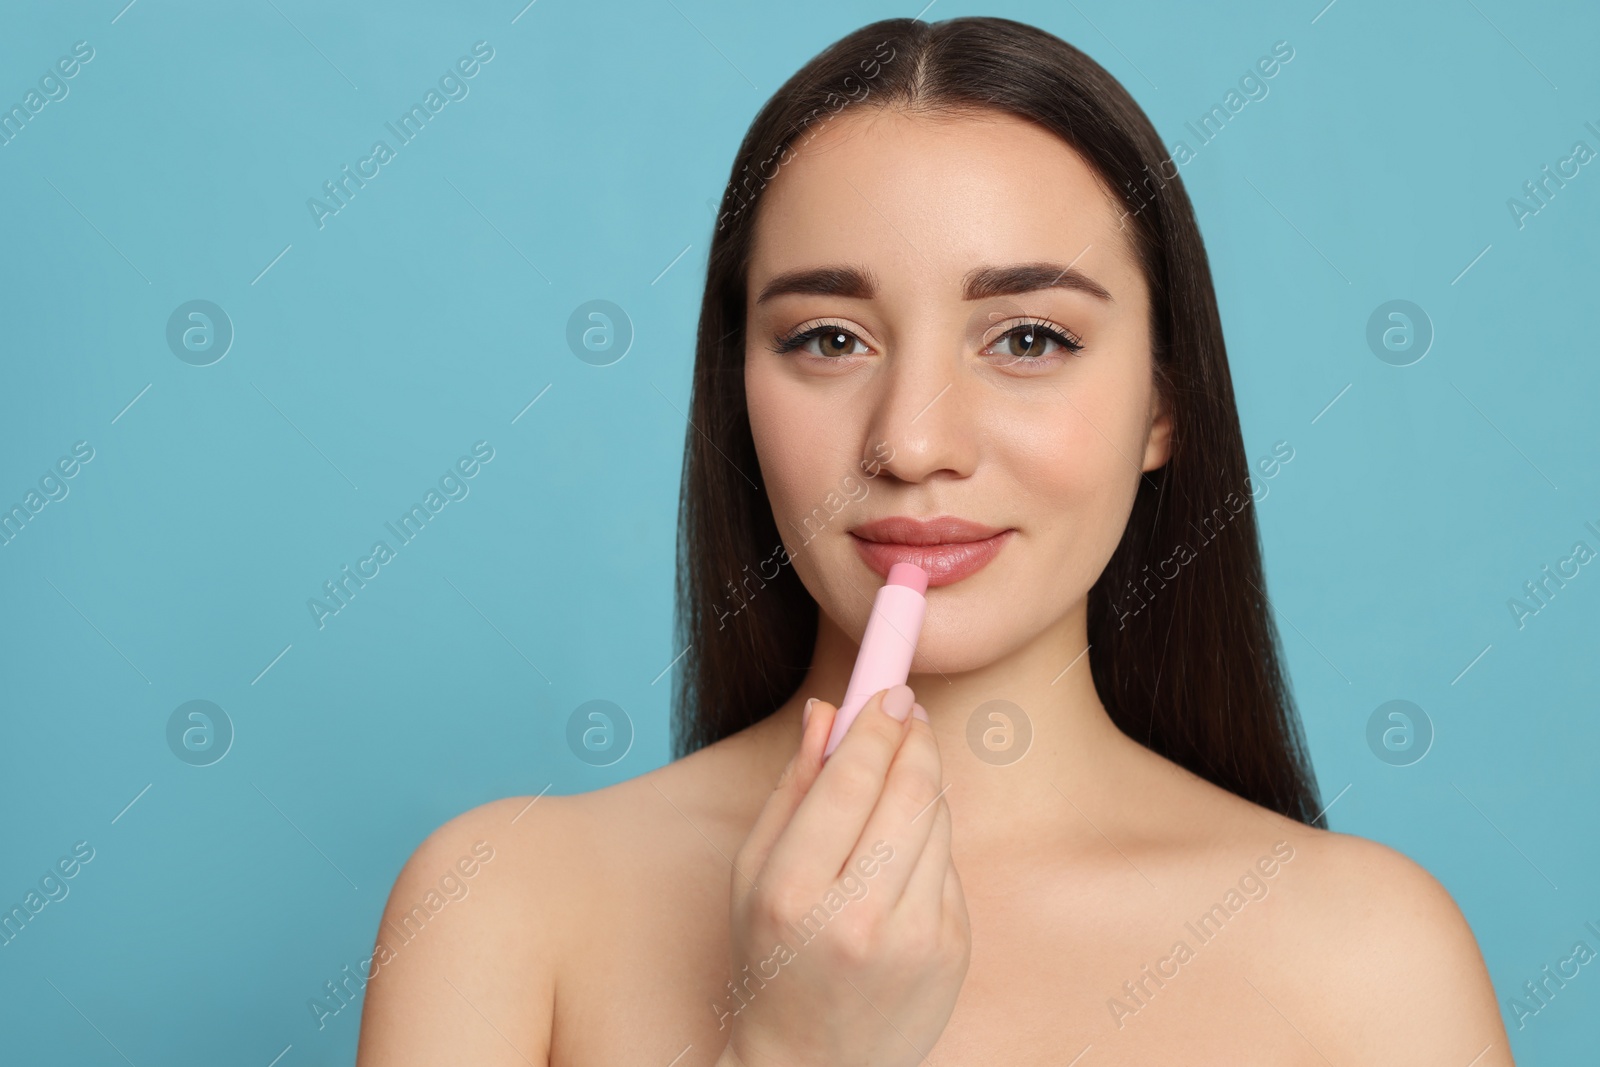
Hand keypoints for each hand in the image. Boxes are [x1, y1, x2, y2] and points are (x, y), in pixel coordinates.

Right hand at [717, 684, 969, 1066]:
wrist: (814, 1066)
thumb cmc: (771, 959)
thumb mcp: (754, 874)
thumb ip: (791, 788)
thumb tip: (826, 711)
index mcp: (793, 892)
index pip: (850, 781)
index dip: (875, 725)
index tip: (887, 690)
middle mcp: (856, 916)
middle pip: (908, 791)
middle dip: (913, 740)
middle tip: (908, 711)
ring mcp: (913, 938)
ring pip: (937, 820)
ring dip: (922, 786)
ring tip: (894, 787)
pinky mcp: (951, 950)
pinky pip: (948, 865)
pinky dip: (928, 844)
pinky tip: (898, 860)